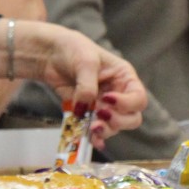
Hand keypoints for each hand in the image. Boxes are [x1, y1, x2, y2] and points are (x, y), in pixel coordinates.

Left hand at [0, 20, 146, 147]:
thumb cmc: (72, 49)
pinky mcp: (89, 113)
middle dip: (118, 121)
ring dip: (105, 130)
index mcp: (124, 77)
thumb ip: (87, 86)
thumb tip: (84, 108)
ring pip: (115, 127)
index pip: (138, 98)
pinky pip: (98, 130)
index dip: (127, 103)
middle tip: (100, 115)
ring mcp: (104, 106)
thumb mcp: (84, 62)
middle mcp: (119, 93)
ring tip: (91, 126)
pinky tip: (92, 140)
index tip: (108, 99)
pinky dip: (96, 137)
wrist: (50, 54)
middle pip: (132, 117)